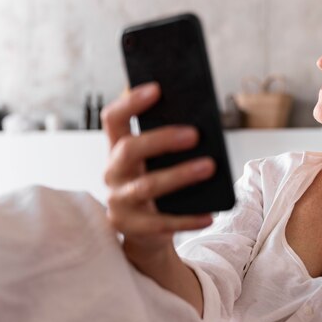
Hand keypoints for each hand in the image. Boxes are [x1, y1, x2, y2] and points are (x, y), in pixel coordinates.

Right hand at [101, 82, 214, 261]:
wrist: (146, 233)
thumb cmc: (158, 185)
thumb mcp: (158, 163)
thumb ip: (169, 145)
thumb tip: (202, 126)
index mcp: (117, 150)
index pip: (113, 119)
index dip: (131, 102)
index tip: (157, 88)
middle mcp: (112, 173)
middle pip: (130, 149)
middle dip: (162, 139)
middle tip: (195, 134)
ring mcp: (118, 202)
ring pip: (147, 186)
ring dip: (180, 175)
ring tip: (209, 166)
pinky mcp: (130, 228)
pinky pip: (161, 223)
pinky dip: (187, 219)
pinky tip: (209, 215)